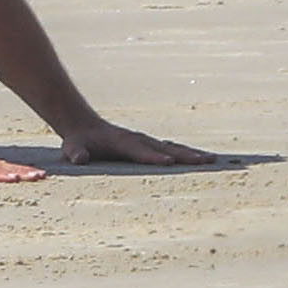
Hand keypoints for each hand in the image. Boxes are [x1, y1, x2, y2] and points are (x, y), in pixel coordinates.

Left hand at [60, 119, 214, 166]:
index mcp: (121, 141)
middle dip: (184, 154)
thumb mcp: (73, 148)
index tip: (169, 161)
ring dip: (193, 154)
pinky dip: (189, 155)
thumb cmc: (79, 142)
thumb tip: (79, 158)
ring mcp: (146, 141)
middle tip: (206, 161)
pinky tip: (206, 161)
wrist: (84, 126)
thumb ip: (76, 153)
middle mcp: (138, 139)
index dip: (153, 156)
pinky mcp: (150, 145)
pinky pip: (173, 150)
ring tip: (214, 161)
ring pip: (173, 147)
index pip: (139, 150)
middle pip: (164, 147)